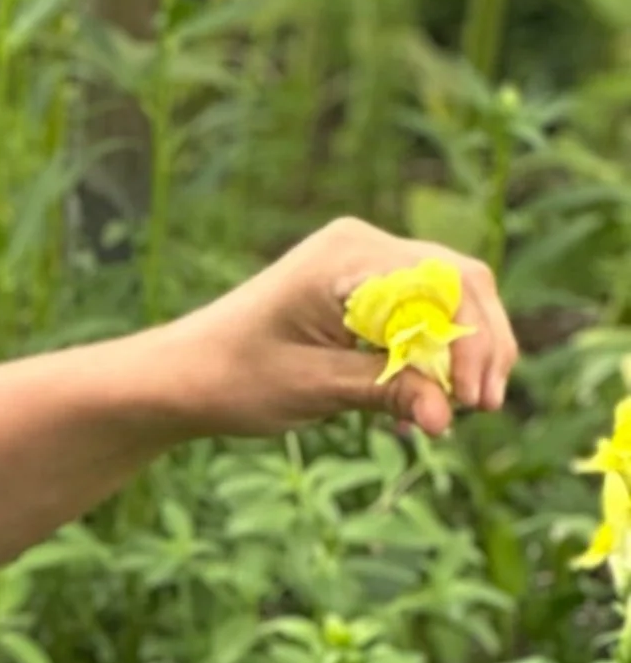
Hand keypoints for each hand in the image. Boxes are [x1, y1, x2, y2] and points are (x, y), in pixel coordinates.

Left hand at [161, 216, 514, 439]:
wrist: (180, 376)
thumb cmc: (231, 378)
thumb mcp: (314, 389)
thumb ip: (386, 391)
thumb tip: (447, 416)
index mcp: (347, 256)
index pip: (446, 284)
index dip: (472, 341)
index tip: (473, 399)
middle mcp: (362, 246)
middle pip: (460, 285)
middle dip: (478, 347)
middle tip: (482, 407)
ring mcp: (363, 264)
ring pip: (448, 301)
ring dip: (458, 356)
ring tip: (453, 413)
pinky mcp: (361, 291)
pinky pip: (419, 316)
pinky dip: (428, 359)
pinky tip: (417, 409)